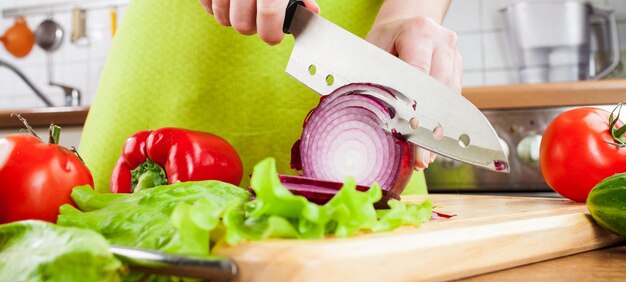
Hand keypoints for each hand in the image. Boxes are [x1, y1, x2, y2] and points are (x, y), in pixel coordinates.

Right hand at [199, 0, 319, 44]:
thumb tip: (310, 12)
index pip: (268, 14)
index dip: (271, 33)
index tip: (274, 36)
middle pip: (242, 24)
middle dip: (251, 28)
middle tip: (258, 19)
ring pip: (222, 18)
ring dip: (232, 18)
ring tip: (242, 7)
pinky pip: (207, 7)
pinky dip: (216, 8)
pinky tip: (228, 0)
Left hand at [366, 16, 462, 169]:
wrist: (408, 20)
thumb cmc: (385, 38)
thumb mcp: (372, 50)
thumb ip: (373, 78)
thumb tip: (367, 114)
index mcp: (418, 32)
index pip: (419, 72)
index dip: (415, 105)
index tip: (411, 131)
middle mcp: (442, 43)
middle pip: (439, 91)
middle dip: (429, 128)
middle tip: (421, 158)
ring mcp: (454, 56)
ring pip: (450, 100)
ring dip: (439, 132)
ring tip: (426, 158)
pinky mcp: (459, 69)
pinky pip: (453, 101)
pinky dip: (442, 124)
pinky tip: (432, 146)